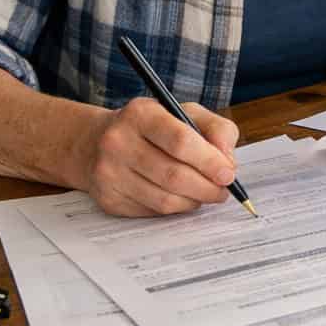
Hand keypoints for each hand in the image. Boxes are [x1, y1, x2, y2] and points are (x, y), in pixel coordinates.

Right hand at [81, 98, 239, 216]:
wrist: (97, 143)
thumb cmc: (153, 127)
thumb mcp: (186, 113)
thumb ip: (217, 130)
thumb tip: (227, 162)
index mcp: (141, 114)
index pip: (180, 141)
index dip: (209, 161)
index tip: (228, 174)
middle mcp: (118, 142)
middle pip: (174, 175)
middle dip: (207, 187)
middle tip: (223, 190)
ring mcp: (109, 173)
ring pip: (165, 200)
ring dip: (194, 201)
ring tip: (204, 193)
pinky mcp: (108, 199)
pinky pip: (152, 212)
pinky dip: (175, 208)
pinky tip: (180, 197)